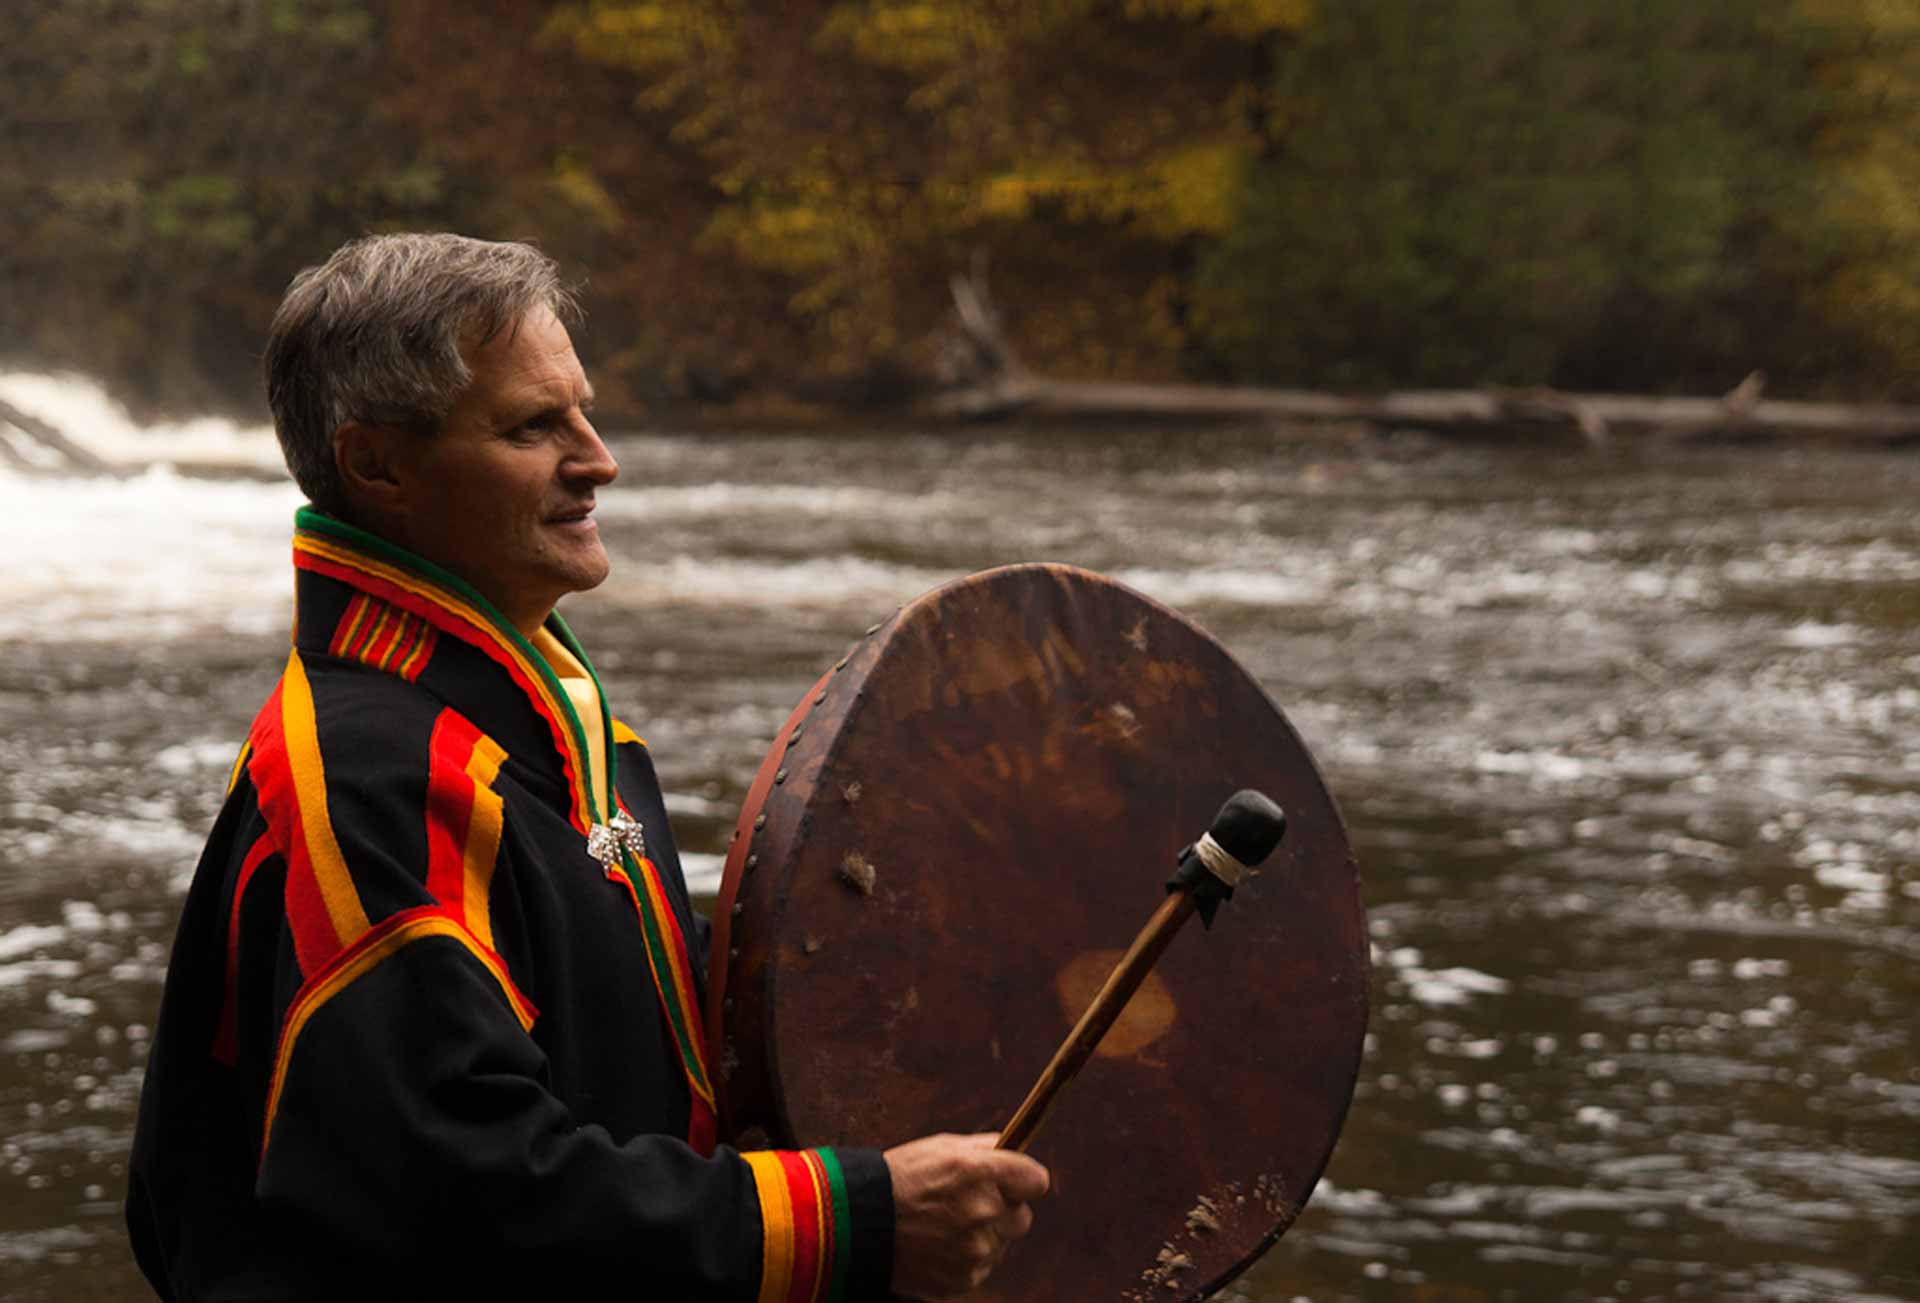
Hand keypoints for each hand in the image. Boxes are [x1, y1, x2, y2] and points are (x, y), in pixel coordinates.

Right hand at [883, 1133, 1050, 1299]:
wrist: (858, 1222)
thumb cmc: (900, 1177)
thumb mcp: (941, 1147)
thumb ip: (984, 1148)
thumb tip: (1011, 1147)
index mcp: (980, 1172)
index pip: (1037, 1181)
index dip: (1024, 1180)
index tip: (1015, 1182)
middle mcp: (983, 1212)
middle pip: (1022, 1217)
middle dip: (1004, 1211)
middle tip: (972, 1205)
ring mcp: (975, 1250)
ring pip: (1001, 1244)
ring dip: (984, 1236)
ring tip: (945, 1226)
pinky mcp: (964, 1279)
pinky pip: (981, 1267)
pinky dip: (966, 1259)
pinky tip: (938, 1246)